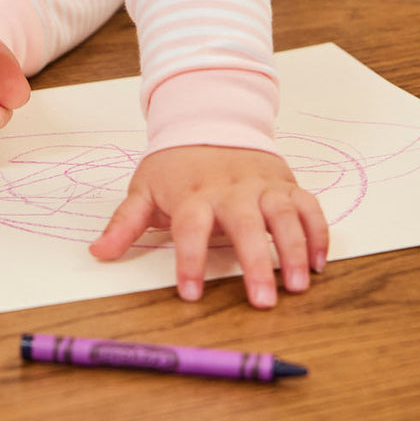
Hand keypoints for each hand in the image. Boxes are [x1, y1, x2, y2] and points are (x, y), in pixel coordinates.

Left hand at [89, 145, 328, 307]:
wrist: (209, 119)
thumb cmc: (176, 165)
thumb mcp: (145, 188)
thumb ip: (125, 223)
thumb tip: (98, 253)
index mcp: (193, 193)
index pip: (189, 226)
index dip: (189, 259)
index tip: (190, 293)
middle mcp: (230, 188)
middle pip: (244, 223)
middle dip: (256, 262)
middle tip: (263, 301)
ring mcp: (261, 185)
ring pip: (282, 214)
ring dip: (294, 249)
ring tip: (299, 285)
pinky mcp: (285, 184)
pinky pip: (308, 205)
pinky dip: (318, 232)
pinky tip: (321, 263)